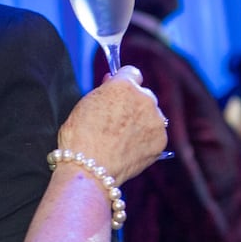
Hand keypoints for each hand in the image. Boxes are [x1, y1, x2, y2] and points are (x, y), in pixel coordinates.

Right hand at [59, 66, 167, 185]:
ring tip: (121, 138)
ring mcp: (156, 120)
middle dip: (133, 103)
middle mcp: (145, 98)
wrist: (89, 169)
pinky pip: (155, 134)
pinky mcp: (161, 140)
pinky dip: (146, 139)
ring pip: (152, 115)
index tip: (116, 94)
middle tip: (115, 121)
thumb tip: (112, 81)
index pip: (132, 72)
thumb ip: (104, 90)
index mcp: (124, 85)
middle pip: (144, 94)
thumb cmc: (80, 136)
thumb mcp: (85, 104)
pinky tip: (129, 148)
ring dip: (142, 121)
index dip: (122, 83)